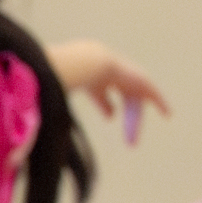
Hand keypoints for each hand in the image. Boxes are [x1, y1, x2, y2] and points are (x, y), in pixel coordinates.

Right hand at [51, 40, 171, 145]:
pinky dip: (160, 103)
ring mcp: (127, 77)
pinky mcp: (140, 81)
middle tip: (128, 139)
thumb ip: (50, 103)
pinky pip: (153, 94)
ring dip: (138, 117)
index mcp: (94, 76)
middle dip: (125, 117)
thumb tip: (34, 117)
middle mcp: (113, 75)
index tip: (110, 116)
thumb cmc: (70, 78)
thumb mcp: (60, 94)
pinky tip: (167, 113)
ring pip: (135, 100)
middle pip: (122, 98)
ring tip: (148, 124)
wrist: (89, 63)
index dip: (106, 104)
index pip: (102, 92)